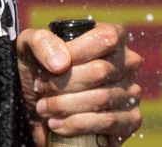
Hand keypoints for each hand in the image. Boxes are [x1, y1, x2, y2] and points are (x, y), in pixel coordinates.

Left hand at [18, 23, 141, 144]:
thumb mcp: (30, 46)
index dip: (77, 52)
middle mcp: (127, 63)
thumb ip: (41, 42)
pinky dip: (77, 124)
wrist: (36, 100)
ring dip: (66, 105)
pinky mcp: (131, 119)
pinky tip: (57, 125)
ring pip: (102, 98)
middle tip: (40, 89)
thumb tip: (60, 63)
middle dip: (63, 83)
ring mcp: (132, 91)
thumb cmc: (39, 66)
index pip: (105, 38)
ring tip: (44, 108)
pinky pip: (108, 122)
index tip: (51, 67)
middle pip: (100, 71)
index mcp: (110, 37)